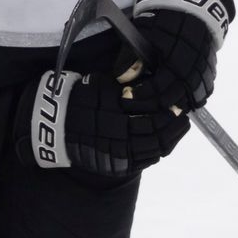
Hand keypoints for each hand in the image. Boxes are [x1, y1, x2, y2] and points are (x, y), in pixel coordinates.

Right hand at [17, 70, 189, 176]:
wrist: (55, 125)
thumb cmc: (80, 98)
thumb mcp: (102, 83)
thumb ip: (127, 81)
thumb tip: (151, 74)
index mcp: (119, 110)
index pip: (154, 110)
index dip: (168, 107)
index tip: (177, 101)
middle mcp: (122, 132)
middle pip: (157, 130)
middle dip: (172, 123)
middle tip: (182, 115)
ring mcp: (121, 151)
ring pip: (155, 148)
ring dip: (170, 138)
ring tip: (177, 128)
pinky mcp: (119, 164)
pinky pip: (145, 160)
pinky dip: (157, 151)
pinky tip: (163, 143)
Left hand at [114, 0, 233, 114]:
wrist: (193, 5)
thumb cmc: (165, 19)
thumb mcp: (144, 34)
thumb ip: (134, 58)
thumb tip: (123, 79)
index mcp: (176, 65)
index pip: (157, 90)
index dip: (139, 96)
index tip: (125, 96)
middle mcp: (192, 74)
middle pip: (171, 101)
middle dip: (150, 105)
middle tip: (134, 104)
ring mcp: (203, 74)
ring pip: (187, 101)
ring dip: (168, 106)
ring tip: (151, 104)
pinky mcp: (209, 72)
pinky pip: (200, 94)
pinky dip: (186, 100)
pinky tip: (173, 101)